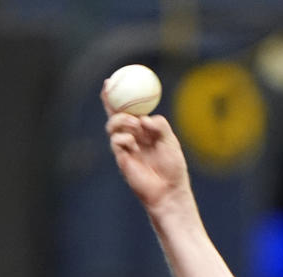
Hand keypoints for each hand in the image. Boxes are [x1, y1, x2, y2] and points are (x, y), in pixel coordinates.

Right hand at [103, 86, 189, 211]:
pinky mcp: (121, 158)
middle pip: (116, 113)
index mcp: (145, 130)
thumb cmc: (173, 168)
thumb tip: (143, 118)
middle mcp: (133, 136)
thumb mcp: (171, 141)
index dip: (124, 95)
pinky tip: (134, 145)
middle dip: (109, 99)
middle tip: (108, 86)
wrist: (169, 191)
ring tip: (135, 125)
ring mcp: (126, 147)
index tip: (119, 79)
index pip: (131, 109)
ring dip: (122, 119)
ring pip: (113, 124)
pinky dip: (124, 137)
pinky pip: (116, 140)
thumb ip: (160, 125)